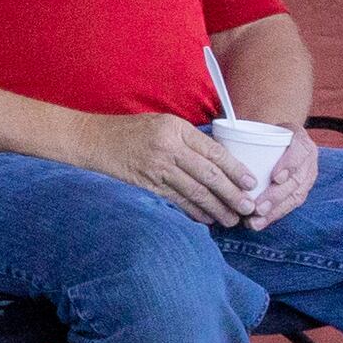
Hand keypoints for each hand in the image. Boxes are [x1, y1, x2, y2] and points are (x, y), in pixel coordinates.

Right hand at [71, 112, 263, 229]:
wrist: (90, 139)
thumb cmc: (128, 130)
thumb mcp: (161, 123)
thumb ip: (188, 139)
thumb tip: (218, 161)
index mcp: (175, 129)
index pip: (214, 152)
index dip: (236, 170)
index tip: (251, 183)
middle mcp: (167, 148)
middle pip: (208, 175)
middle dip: (232, 194)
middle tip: (249, 208)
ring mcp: (155, 168)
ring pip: (194, 191)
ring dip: (216, 208)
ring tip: (232, 219)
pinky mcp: (145, 184)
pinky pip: (175, 200)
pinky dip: (193, 212)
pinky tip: (206, 219)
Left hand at [242, 130, 318, 230]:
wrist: (280, 138)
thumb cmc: (264, 133)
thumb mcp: (260, 127)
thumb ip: (244, 134)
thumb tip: (217, 140)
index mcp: (300, 140)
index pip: (299, 151)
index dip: (289, 165)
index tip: (275, 178)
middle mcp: (307, 160)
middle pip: (295, 181)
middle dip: (276, 197)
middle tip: (257, 208)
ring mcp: (306, 177)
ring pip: (294, 197)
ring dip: (274, 212)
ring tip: (255, 221)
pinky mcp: (300, 190)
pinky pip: (290, 205)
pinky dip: (274, 215)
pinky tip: (259, 223)